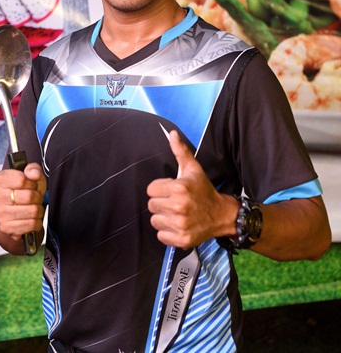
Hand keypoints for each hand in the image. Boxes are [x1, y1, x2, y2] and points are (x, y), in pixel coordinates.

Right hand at [0, 163, 46, 244]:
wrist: (10, 215)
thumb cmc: (21, 193)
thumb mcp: (30, 177)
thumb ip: (33, 169)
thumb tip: (33, 174)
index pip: (22, 180)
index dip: (32, 183)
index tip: (32, 185)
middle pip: (29, 196)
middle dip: (38, 197)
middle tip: (35, 198)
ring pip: (32, 211)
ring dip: (38, 210)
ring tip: (34, 208)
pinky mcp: (6, 228)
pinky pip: (31, 224)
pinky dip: (36, 222)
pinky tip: (31, 218)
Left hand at [147, 131, 237, 247]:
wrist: (222, 214)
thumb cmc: (204, 190)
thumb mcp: (193, 168)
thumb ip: (180, 151)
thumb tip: (172, 133)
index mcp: (179, 188)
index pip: (150, 189)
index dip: (160, 189)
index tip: (171, 191)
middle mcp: (179, 207)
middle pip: (151, 205)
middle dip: (161, 203)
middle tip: (175, 202)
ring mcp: (180, 225)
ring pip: (155, 221)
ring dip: (163, 218)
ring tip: (177, 214)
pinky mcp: (182, 239)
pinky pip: (161, 236)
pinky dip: (167, 232)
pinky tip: (179, 225)